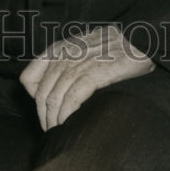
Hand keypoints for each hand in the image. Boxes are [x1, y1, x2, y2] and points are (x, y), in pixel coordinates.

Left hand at [19, 24, 154, 130]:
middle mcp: (65, 55)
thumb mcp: (83, 48)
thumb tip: (52, 90)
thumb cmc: (114, 46)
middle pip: (42, 93)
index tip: (44, 113)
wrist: (141, 37)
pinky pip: (72, 98)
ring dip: (54, 120)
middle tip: (51, 131)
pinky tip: (70, 124)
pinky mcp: (95, 72)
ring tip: (60, 133)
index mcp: (59, 49)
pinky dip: (67, 115)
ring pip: (54, 97)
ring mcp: (80, 63)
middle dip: (44, 117)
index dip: (33, 100)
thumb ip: (67, 63)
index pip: (28, 78)